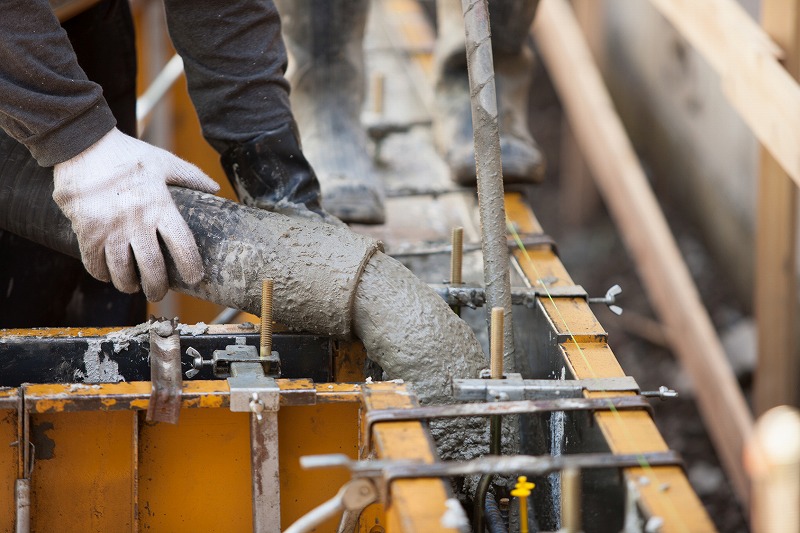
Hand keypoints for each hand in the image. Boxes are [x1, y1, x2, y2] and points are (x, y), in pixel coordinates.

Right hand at [53, 128, 219, 300]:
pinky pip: (94, 263)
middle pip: (152, 268)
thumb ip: (190, 176)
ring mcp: (110, 229)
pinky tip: (108, 275)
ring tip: (133, 287)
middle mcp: (136, 222)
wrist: (81, 144)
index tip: (194, 278)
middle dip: (157, 287)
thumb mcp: (163, 161)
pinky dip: (102, 274)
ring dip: (129, 285)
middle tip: (158, 293)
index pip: (182, 245)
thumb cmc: (126, 154)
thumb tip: (215, 189)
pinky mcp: (86, 231)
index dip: (190, 266)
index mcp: (160, 206)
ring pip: (122, 272)